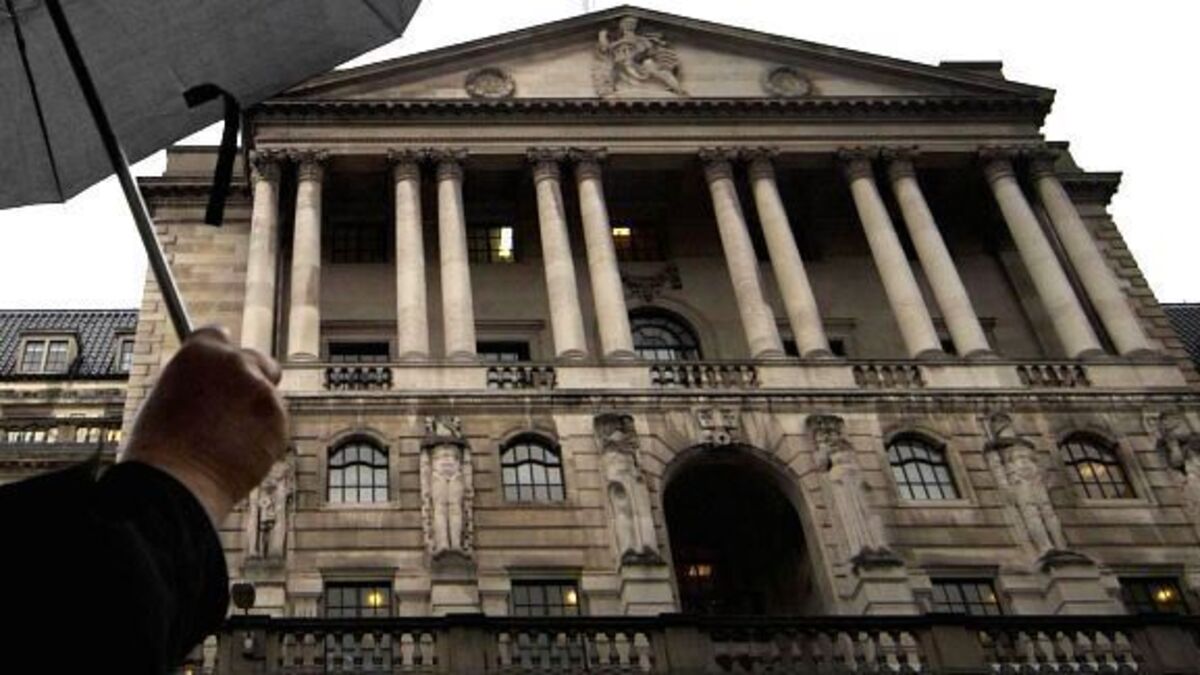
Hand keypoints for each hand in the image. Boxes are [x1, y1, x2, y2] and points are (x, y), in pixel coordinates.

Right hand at [120, 326, 288, 523]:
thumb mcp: (167, 396)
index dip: (220, 353)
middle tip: (238, 405)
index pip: (219, 334)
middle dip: (252, 377)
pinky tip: (237, 455)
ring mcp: (261, 390)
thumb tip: (214, 383)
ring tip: (223, 443)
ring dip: (255, 413)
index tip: (223, 366)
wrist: (176, 483)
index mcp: (199, 351)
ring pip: (267, 397)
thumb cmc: (161, 448)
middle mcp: (235, 363)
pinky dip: (264, 437)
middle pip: (256, 359)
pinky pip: (275, 425)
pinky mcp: (279, 419)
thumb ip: (198, 380)